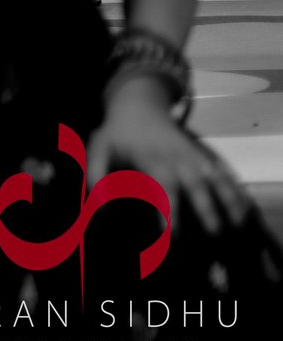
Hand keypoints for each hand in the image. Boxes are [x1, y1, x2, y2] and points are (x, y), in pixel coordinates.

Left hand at [90, 81, 255, 235]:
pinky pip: (224, 173)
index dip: (169, 210)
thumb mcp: (99, 148)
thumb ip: (97, 175)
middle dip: (206, 209)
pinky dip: (235, 189)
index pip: (163, 188)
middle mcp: (179, 160)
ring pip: (217, 179)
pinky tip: (244, 209)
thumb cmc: (117, 135)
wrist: (139, 105)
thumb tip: (101, 207)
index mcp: (153, 161)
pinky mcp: (205, 157)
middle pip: (197, 185)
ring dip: (228, 200)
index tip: (172, 235)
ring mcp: (195, 158)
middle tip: (214, 234)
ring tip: (238, 223)